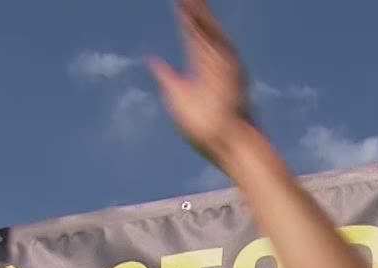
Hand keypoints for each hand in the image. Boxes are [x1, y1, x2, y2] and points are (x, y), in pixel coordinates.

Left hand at [148, 0, 253, 161]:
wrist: (225, 143)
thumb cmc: (204, 129)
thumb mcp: (176, 97)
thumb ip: (166, 75)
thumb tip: (151, 59)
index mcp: (203, 68)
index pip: (191, 36)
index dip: (184, 17)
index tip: (177, 0)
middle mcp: (214, 60)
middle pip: (200, 26)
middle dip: (192, 7)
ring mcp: (222, 61)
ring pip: (207, 27)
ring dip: (197, 8)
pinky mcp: (227, 64)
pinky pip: (212, 37)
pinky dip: (203, 21)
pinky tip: (192, 7)